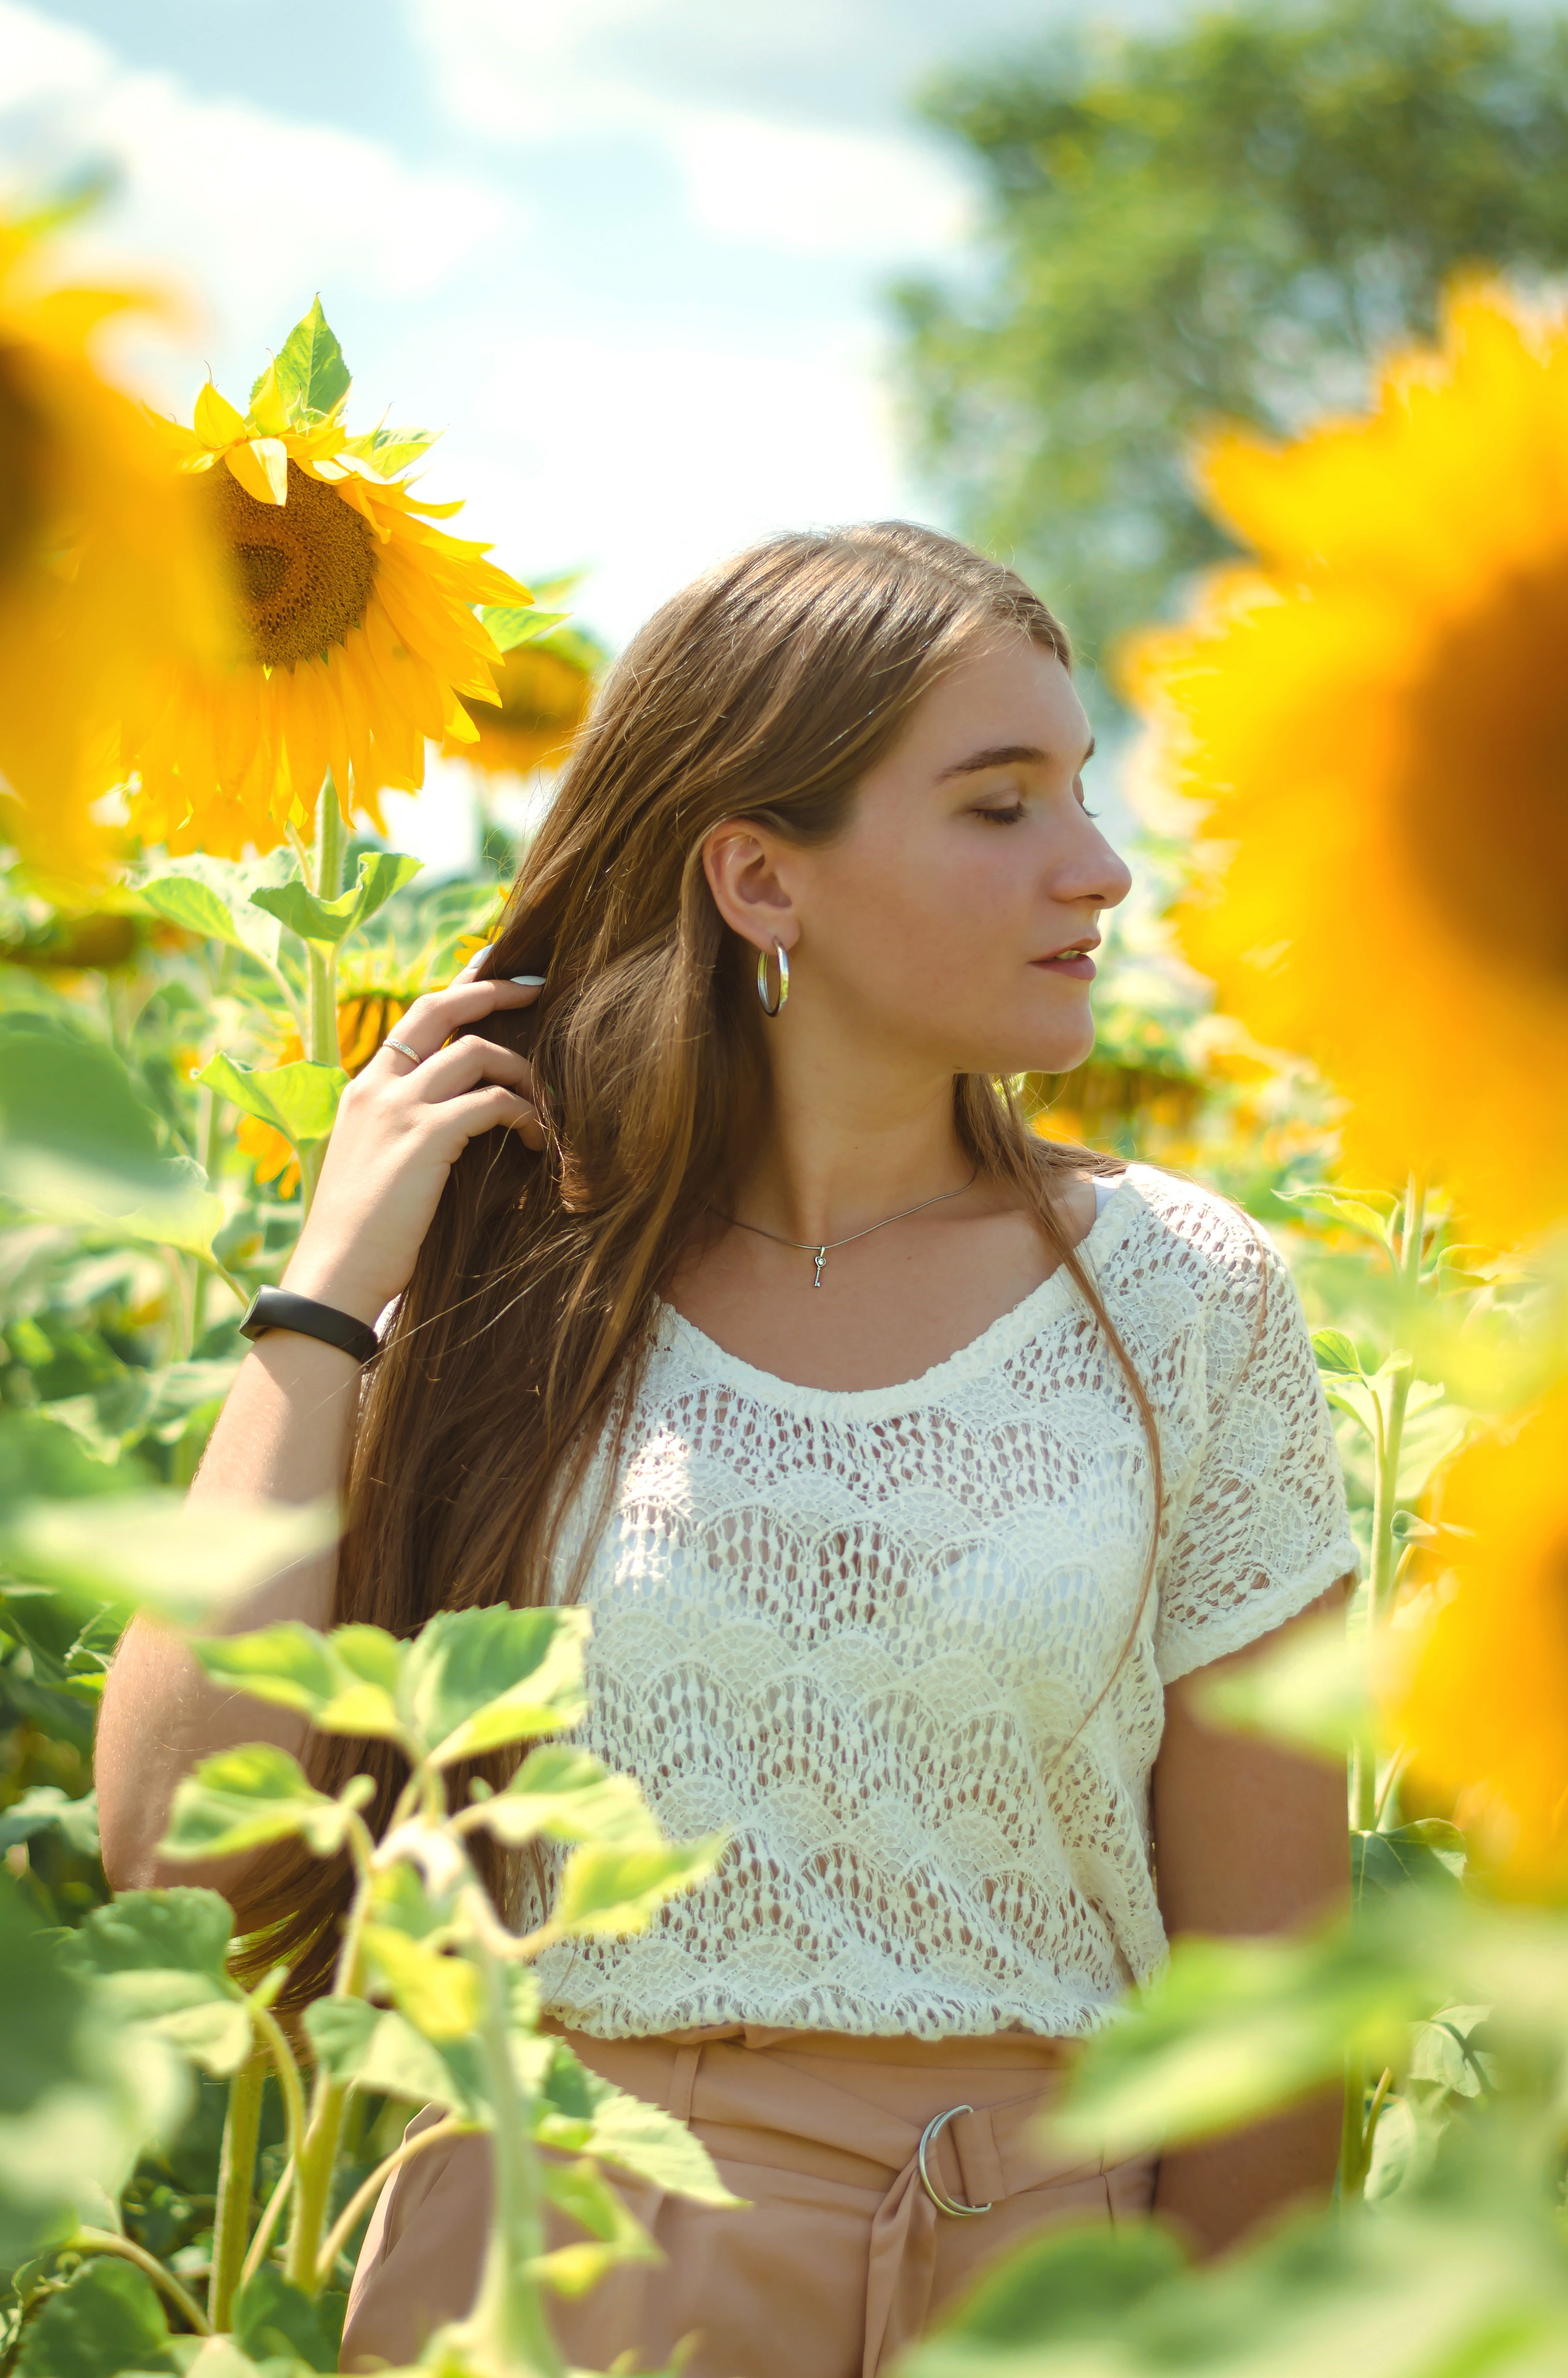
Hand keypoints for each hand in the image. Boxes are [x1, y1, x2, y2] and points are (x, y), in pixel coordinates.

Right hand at [281, 954, 543, 1326]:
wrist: (334, 1276)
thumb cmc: (362, 1236)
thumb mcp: (377, 1163)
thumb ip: (408, 1128)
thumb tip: (464, 1116)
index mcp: (364, 1087)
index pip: (416, 1018)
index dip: (460, 990)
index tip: (497, 974)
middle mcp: (377, 1085)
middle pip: (441, 1008)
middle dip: (495, 989)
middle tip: (539, 988)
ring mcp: (398, 1108)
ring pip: (478, 1053)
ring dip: (523, 1073)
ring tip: (545, 1104)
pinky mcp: (424, 1136)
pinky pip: (491, 1102)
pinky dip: (524, 1114)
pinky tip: (537, 1140)